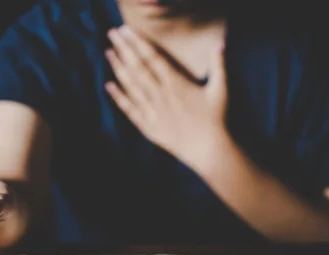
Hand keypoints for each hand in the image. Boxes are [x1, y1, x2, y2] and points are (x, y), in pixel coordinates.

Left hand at [105, 25, 227, 163]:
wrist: (207, 149)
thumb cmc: (215, 119)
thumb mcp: (221, 90)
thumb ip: (219, 66)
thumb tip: (220, 44)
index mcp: (177, 84)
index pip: (153, 58)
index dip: (138, 43)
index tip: (127, 31)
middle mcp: (161, 95)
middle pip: (138, 68)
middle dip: (124, 49)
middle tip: (112, 34)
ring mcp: (153, 111)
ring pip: (131, 86)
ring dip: (118, 68)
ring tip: (108, 53)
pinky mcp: (148, 127)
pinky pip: (130, 110)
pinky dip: (118, 97)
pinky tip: (109, 85)